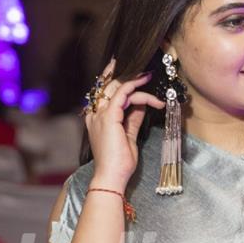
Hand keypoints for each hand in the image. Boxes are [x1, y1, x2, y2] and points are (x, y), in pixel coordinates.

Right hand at [84, 58, 165, 190]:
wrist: (112, 177)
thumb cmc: (119, 161)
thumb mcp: (129, 135)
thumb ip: (133, 118)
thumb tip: (141, 105)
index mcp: (96, 119)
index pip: (104, 93)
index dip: (116, 79)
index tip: (132, 72)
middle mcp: (95, 114)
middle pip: (106, 84)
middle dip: (122, 71)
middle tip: (139, 66)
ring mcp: (100, 115)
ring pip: (116, 86)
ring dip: (135, 80)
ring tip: (148, 76)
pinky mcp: (109, 117)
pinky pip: (124, 94)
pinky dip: (136, 88)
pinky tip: (147, 87)